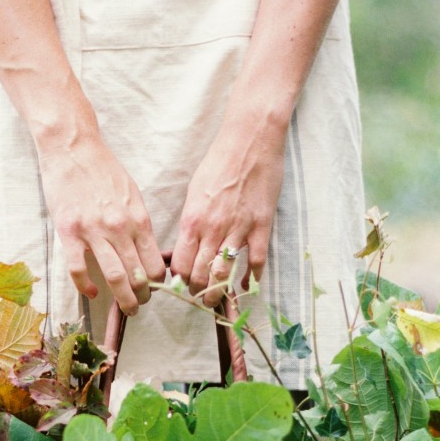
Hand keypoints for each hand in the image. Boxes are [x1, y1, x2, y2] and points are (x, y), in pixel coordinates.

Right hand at [38, 129, 165, 315]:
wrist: (73, 149)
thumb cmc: (103, 170)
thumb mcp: (132, 194)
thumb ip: (139, 223)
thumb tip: (147, 251)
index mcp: (138, 219)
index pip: (155, 263)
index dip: (157, 283)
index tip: (154, 290)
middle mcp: (119, 228)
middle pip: (137, 275)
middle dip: (142, 297)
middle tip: (140, 306)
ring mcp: (94, 231)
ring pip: (113, 277)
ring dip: (122, 299)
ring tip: (126, 309)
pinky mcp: (69, 232)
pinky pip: (79, 269)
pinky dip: (85, 285)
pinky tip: (91, 292)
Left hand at [171, 119, 285, 306]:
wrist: (250, 142)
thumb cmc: (219, 162)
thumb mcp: (194, 192)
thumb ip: (191, 221)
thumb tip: (186, 245)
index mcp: (192, 220)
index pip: (180, 264)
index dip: (179, 279)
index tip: (181, 283)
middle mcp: (213, 230)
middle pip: (199, 274)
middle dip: (196, 290)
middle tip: (197, 295)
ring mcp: (238, 230)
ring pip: (224, 274)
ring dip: (218, 291)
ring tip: (215, 298)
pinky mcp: (261, 227)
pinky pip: (256, 263)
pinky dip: (250, 279)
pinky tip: (246, 285)